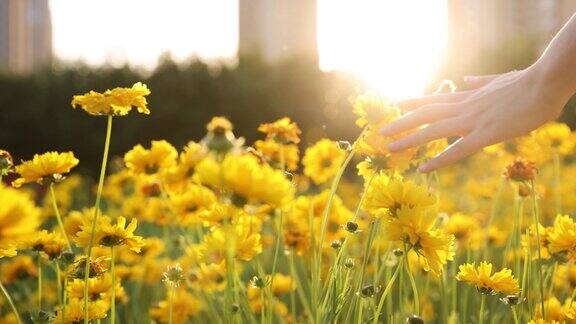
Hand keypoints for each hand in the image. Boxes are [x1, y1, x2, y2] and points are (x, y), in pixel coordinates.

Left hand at [380, 67, 566, 172]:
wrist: (545, 84)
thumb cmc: (529, 82)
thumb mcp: (501, 79)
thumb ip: (481, 81)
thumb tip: (466, 79)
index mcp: (469, 97)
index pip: (434, 100)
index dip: (413, 103)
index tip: (394, 105)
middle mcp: (465, 108)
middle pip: (426, 114)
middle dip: (402, 123)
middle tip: (381, 131)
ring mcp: (473, 121)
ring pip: (434, 130)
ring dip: (409, 139)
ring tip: (389, 148)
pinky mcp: (486, 134)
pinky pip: (457, 150)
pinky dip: (439, 159)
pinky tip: (423, 168)